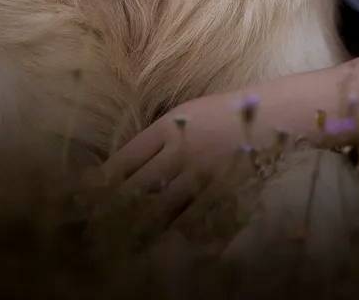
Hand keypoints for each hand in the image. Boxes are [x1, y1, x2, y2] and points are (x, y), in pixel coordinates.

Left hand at [84, 90, 262, 230]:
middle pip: (134, 191)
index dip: (99, 185)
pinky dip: (174, 235)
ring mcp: (202, 178)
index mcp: (168, 127)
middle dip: (110, 213)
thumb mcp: (186, 113)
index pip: (122, 162)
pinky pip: (191, 224)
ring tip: (116, 245)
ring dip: (137, 231)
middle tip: (87, 232)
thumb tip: (122, 170)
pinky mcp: (221, 197)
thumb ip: (157, 140)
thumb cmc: (226, 111)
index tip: (81, 201)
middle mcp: (180, 153)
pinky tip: (162, 244)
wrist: (277, 113)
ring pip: (159, 214)